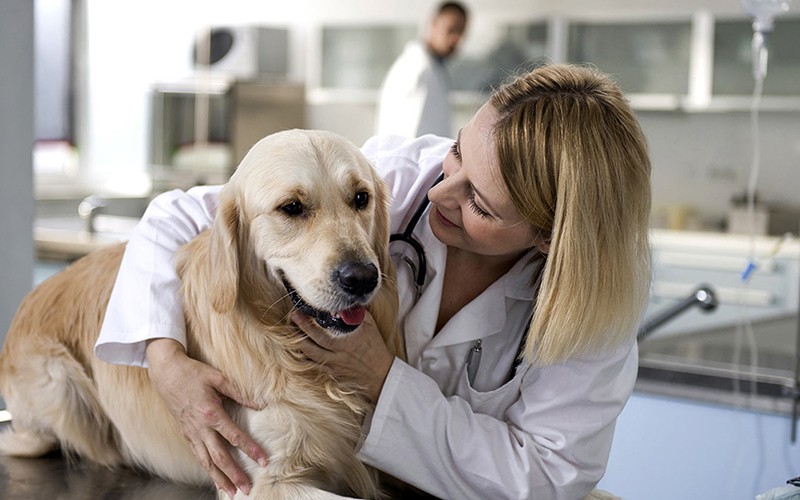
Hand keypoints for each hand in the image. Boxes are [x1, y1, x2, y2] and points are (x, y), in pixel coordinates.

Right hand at [145, 338, 268, 497]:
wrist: (166, 373)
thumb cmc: (193, 373)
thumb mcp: (218, 378)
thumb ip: (241, 393)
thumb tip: (262, 404)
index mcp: (211, 413)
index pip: (235, 437)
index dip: (251, 450)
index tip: (263, 461)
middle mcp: (200, 428)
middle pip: (220, 457)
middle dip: (235, 474)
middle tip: (248, 488)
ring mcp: (191, 433)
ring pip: (206, 462)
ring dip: (220, 479)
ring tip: (232, 492)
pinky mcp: (186, 434)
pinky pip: (197, 456)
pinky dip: (207, 469)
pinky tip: (216, 478)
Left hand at [291, 310, 394, 401]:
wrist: (381, 375)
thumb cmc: (375, 348)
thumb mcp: (370, 327)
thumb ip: (356, 314)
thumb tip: (342, 304)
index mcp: (347, 341)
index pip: (322, 331)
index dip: (308, 322)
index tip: (302, 310)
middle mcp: (338, 354)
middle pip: (311, 342)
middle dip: (299, 328)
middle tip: (292, 315)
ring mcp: (333, 366)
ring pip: (310, 354)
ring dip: (298, 342)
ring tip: (292, 329)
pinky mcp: (332, 374)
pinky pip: (314, 364)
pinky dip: (306, 355)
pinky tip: (301, 346)